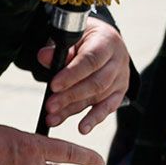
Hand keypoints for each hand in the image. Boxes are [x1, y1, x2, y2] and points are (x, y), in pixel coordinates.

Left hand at [39, 19, 130, 133]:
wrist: (104, 40)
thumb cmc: (84, 38)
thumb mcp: (71, 36)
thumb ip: (58, 48)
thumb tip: (44, 56)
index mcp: (106, 41)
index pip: (90, 60)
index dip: (72, 74)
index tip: (53, 86)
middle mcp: (118, 61)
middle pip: (95, 83)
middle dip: (70, 96)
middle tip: (50, 106)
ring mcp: (121, 78)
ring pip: (98, 97)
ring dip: (74, 109)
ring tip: (53, 118)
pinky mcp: (120, 92)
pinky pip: (108, 107)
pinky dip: (94, 119)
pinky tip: (82, 128)